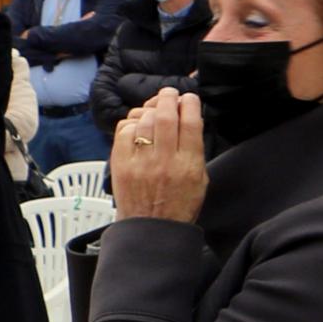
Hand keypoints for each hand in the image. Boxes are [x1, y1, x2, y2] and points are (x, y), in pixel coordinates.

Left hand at [112, 92, 206, 221]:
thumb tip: (189, 121)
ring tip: (154, 106)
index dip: (190, 104)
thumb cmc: (179, 205)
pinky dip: (132, 123)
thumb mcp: (200, 179)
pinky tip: (138, 124)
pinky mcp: (121, 164)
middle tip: (169, 93)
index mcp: (189, 165)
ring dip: (150, 108)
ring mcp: (140, 162)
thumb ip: (195, 151)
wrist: (151, 227)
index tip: (189, 98)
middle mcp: (164, 161)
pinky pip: (124, 132)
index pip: (191, 123)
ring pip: (144, 121)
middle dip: (168, 98)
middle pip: (166, 116)